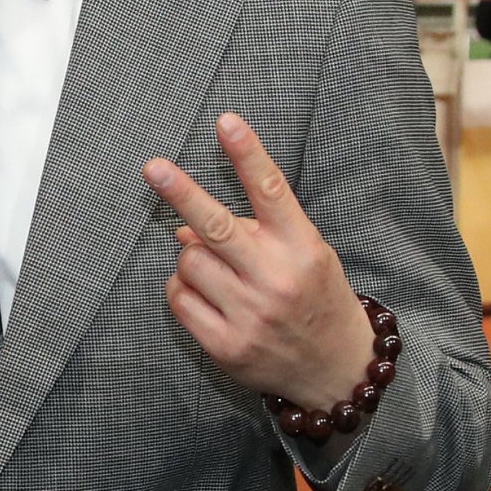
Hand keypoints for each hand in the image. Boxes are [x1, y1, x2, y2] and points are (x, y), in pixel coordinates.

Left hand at [145, 113, 373, 413]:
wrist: (337, 369)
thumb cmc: (313, 297)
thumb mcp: (302, 255)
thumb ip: (254, 233)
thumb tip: (186, 226)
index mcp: (301, 247)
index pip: (272, 190)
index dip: (248, 154)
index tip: (226, 121)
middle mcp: (276, 278)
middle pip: (217, 227)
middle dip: (182, 193)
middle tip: (153, 167)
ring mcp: (250, 314)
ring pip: (190, 261)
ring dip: (192, 258)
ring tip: (217, 270)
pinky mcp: (227, 345)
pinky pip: (179, 299)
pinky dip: (182, 289)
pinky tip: (206, 295)